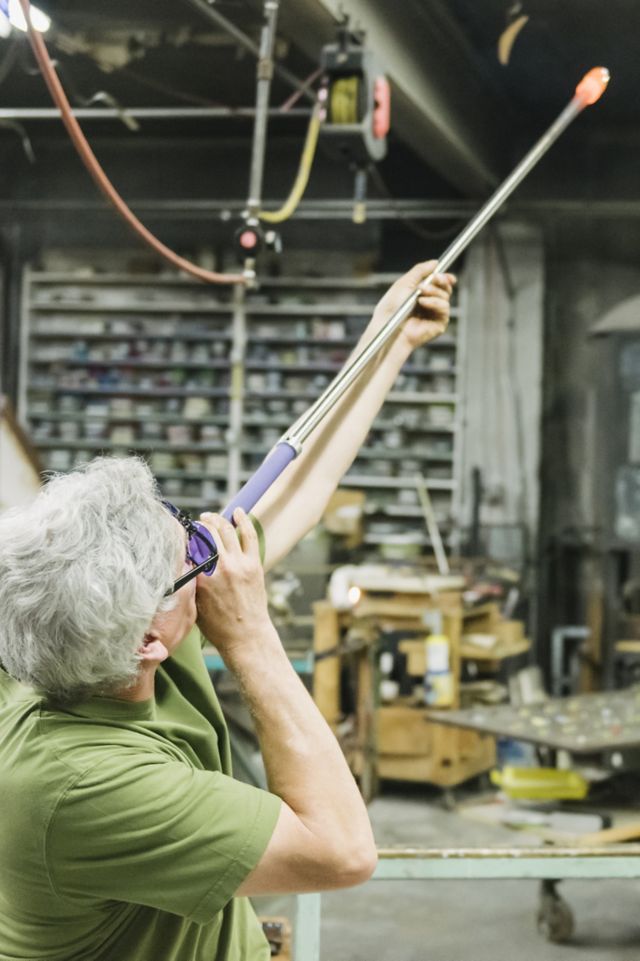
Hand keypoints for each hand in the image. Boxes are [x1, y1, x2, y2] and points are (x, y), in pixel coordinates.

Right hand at [195, 508, 275, 659]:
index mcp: (200, 578)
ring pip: (225, 530)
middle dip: (199, 525)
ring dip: (216, 519)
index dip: (184, 538)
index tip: (180, 534)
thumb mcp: (193, 603)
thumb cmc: (217, 626)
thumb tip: (183, 560)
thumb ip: (189, 580)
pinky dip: (242, 520)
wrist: (246, 636)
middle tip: (197, 524)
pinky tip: (236, 512)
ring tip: (210, 517)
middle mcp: (219, 567)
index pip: (188, 547)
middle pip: (206, 533)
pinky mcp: (254, 564)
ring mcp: (239, 564)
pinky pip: (248, 535)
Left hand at [371, 260, 455, 350]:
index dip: (444, 277)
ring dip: (434, 291)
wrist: (388, 326)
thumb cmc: (391, 307)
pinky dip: (435, 303)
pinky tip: (423, 303)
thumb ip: (419, 271)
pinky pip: (445, 309)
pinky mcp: (438, 325)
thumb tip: (435, 262)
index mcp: (421, 294)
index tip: (442, 273)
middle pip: (446, 288)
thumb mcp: (404, 283)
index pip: (439, 284)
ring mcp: (434, 315)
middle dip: (441, 281)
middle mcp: (429, 304)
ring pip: (446, 297)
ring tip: (420, 293)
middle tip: (434, 278)